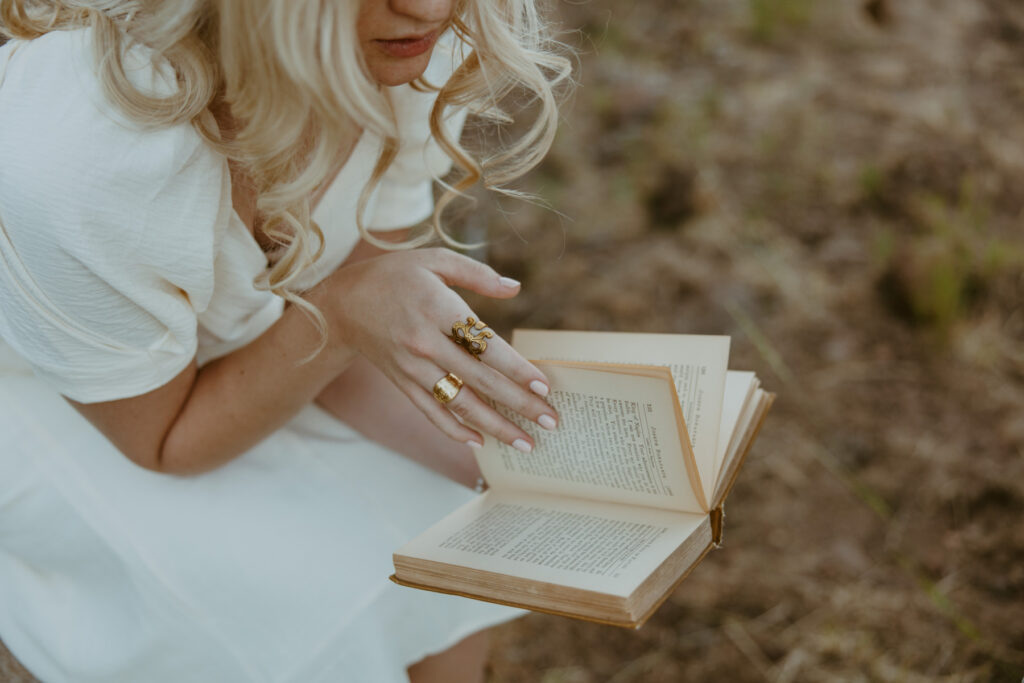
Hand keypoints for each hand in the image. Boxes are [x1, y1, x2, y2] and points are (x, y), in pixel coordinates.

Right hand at [316, 247, 557, 450]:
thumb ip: (477, 274)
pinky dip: (455, 430)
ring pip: (460, 404)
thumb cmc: (394, 275)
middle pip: (481, 381)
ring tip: (526, 443)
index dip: (517, 369)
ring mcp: (412, 368)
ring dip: (496, 426)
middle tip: (551, 421)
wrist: (343, 303)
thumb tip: (515, 288)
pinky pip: (431, 412)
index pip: (486, 346)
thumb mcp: (434, 260)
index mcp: (438, 309)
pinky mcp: (403, 383)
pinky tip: (480, 442)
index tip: (544, 386)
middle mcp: (425, 344)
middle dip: (519, 405)